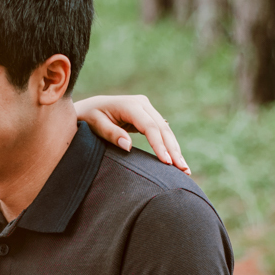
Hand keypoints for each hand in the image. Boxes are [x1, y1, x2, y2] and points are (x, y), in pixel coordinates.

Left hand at [74, 95, 189, 173]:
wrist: (89, 107)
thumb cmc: (89, 117)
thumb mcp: (95, 125)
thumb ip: (111, 134)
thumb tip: (128, 146)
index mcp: (130, 105)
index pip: (150, 127)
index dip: (159, 145)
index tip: (166, 162)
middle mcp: (142, 104)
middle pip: (162, 129)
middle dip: (174, 150)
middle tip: (184, 170)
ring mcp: (147, 109)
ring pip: (166, 131)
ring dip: (176, 150)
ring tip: (186, 170)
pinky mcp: (148, 116)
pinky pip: (162, 132)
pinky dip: (169, 147)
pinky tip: (177, 161)